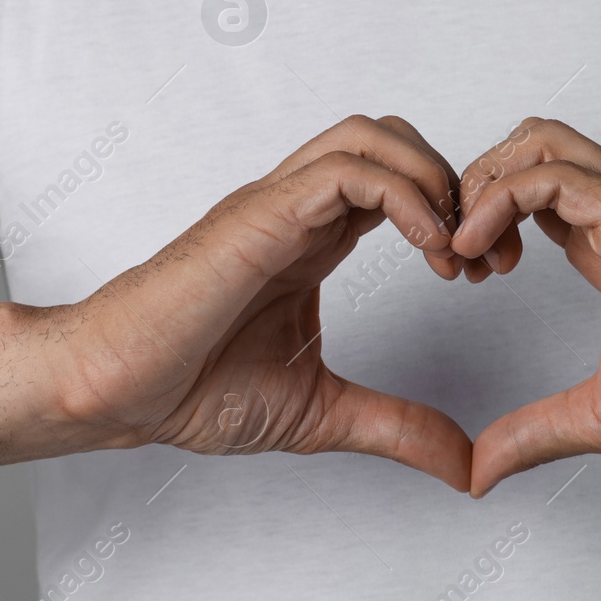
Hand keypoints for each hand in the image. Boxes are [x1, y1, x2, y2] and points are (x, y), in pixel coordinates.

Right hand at [56, 116, 472, 490]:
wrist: (114, 390)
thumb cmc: (190, 389)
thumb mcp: (322, 412)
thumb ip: (396, 427)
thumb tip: (462, 465)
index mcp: (312, 240)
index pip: (400, 181)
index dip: (456, 214)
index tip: (486, 273)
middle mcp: (297, 210)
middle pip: (393, 137)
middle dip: (457, 183)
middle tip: (486, 257)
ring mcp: (276, 205)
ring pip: (371, 134)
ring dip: (433, 180)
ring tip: (455, 252)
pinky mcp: (260, 215)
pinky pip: (346, 171)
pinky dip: (405, 197)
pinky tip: (426, 251)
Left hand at [450, 119, 600, 495]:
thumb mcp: (599, 417)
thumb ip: (534, 435)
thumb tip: (479, 472)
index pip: (530, 190)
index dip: (480, 218)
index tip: (464, 275)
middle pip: (528, 144)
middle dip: (470, 186)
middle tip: (456, 256)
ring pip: (538, 139)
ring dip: (482, 183)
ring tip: (465, 248)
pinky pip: (552, 175)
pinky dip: (498, 200)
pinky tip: (480, 251)